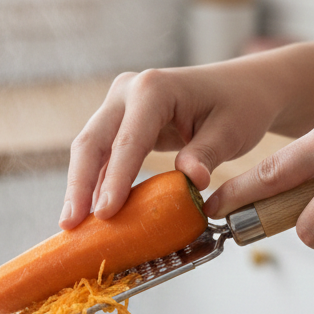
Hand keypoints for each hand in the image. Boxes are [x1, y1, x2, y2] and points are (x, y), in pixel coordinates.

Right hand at [58, 63, 281, 228]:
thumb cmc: (241, 105)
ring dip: (80, 188)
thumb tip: (192, 181)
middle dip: (79, 185)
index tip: (105, 214)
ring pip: (89, 149)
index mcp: (154, 89)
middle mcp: (128, 92)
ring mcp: (119, 106)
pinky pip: (102, 156)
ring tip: (73, 225)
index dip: (114, 179)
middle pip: (92, 142)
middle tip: (70, 223)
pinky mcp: (120, 123)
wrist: (243, 88)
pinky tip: (90, 213)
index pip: (128, 140)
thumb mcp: (231, 131)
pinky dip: (95, 184)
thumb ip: (206, 154)